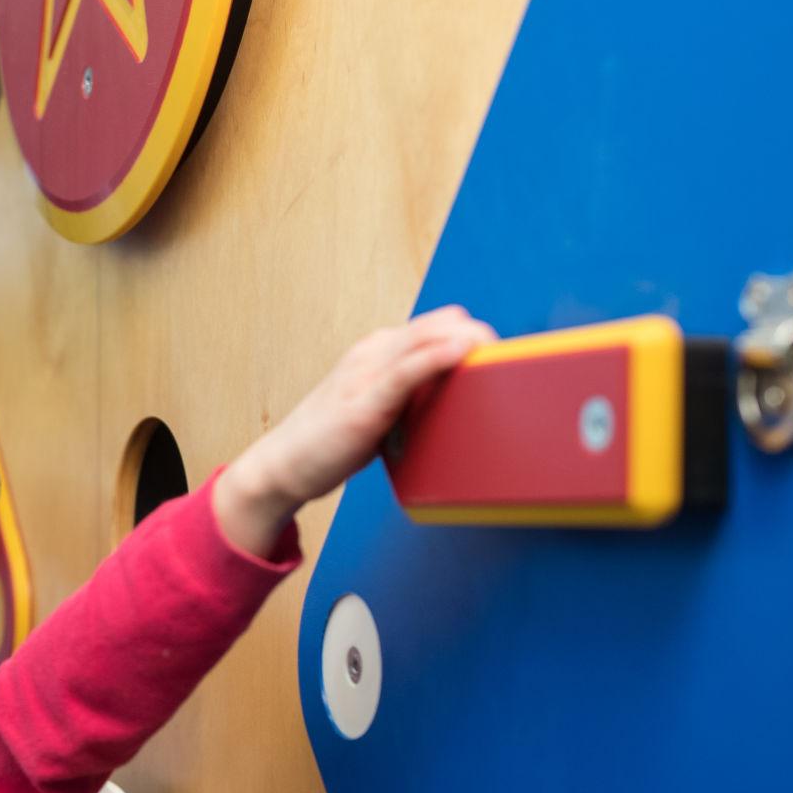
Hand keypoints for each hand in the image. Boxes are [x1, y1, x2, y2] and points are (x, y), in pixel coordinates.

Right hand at [214, 306, 496, 554]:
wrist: (281, 467)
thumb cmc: (328, 443)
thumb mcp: (376, 410)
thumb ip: (408, 399)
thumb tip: (450, 404)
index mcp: (376, 351)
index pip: (435, 326)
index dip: (471, 336)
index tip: (501, 358)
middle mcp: (372, 352)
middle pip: (438, 325)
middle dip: (478, 337)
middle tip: (512, 362)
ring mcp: (366, 373)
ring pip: (426, 339)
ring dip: (468, 340)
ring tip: (499, 352)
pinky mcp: (364, 402)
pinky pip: (407, 370)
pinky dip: (437, 356)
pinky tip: (462, 351)